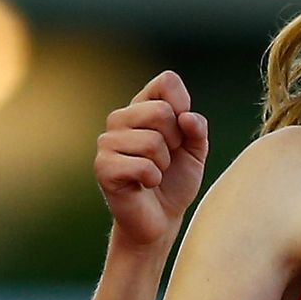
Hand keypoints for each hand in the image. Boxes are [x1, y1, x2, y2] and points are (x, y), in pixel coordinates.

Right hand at [94, 71, 209, 246]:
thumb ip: (197, 129)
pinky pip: (143, 166)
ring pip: (153, 142)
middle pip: (161, 111)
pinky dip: (153, 179)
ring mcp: (107, 142)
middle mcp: (120, 119)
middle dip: (176, 141)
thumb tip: (186, 117)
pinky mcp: (103, 167)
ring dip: (164, 164)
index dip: (183, 104)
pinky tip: (145, 184)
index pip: (166, 81)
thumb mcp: (196, 150)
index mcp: (142, 106)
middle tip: (167, 158)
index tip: (183, 129)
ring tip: (155, 173)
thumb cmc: (176, 180)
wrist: (161, 218)